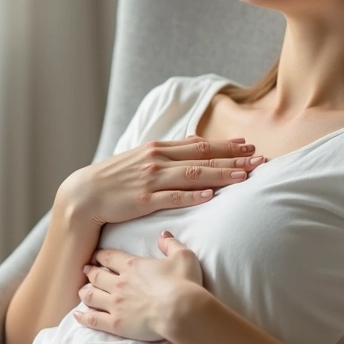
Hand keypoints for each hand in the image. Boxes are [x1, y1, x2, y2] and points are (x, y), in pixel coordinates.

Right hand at [58, 136, 263, 226]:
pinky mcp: (144, 199)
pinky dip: (194, 195)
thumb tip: (195, 144)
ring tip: (245, 175)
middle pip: (202, 157)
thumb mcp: (141, 159)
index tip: (249, 145)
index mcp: (158, 149)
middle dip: (233, 158)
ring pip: (194, 175)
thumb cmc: (114, 179)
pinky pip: (174, 197)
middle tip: (260, 158)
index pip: (199, 145)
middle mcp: (157, 160)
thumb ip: (168, 153)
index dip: (226, 145)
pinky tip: (212, 196)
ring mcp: (151, 179)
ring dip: (221, 174)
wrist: (83, 194)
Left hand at [73, 231, 204, 341]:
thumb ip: (171, 244)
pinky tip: (77, 315)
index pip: (109, 257)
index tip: (97, 256)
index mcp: (131, 266)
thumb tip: (164, 235)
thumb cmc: (183, 283)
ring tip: (81, 291)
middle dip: (89, 271)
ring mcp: (115, 304)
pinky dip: (83, 317)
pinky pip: (93, 319)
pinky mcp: (116, 323)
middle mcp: (118, 283)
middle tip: (85, 270)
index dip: (101, 255)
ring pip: (91, 295)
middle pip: (96, 275)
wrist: (181, 311)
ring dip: (84, 291)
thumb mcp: (183, 256)